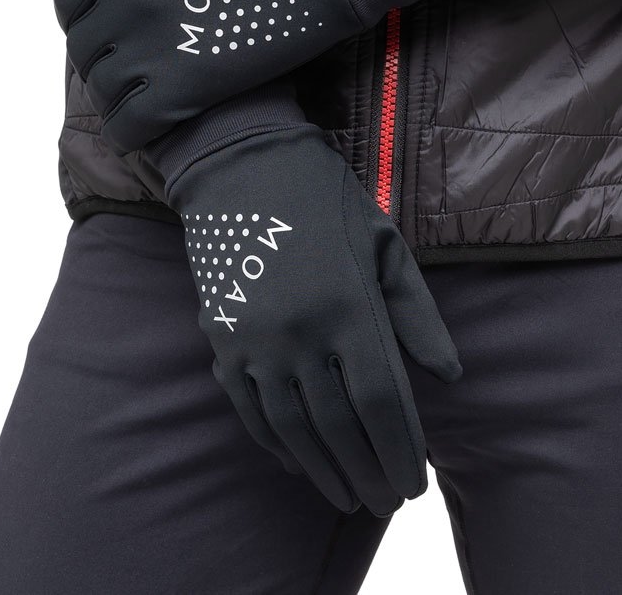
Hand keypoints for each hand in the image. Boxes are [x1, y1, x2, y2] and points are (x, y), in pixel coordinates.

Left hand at [51, 0, 455, 153]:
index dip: (85, 15)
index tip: (110, 22)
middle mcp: (125, 2)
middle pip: (84, 47)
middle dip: (100, 56)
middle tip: (129, 61)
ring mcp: (152, 47)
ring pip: (103, 90)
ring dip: (114, 97)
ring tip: (139, 96)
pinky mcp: (186, 88)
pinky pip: (131, 126)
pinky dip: (129, 133)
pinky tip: (144, 131)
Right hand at [163, 122, 461, 515]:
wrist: (242, 168)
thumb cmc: (326, 202)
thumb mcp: (385, 243)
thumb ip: (417, 312)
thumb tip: (449, 375)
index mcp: (349, 305)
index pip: (383, 403)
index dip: (401, 451)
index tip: (414, 484)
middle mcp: (300, 331)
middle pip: (339, 426)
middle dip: (368, 472)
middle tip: (385, 501)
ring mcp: (255, 339)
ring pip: (292, 428)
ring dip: (322, 471)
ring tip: (347, 497)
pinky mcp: (222, 340)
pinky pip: (248, 409)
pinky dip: (274, 443)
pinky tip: (294, 462)